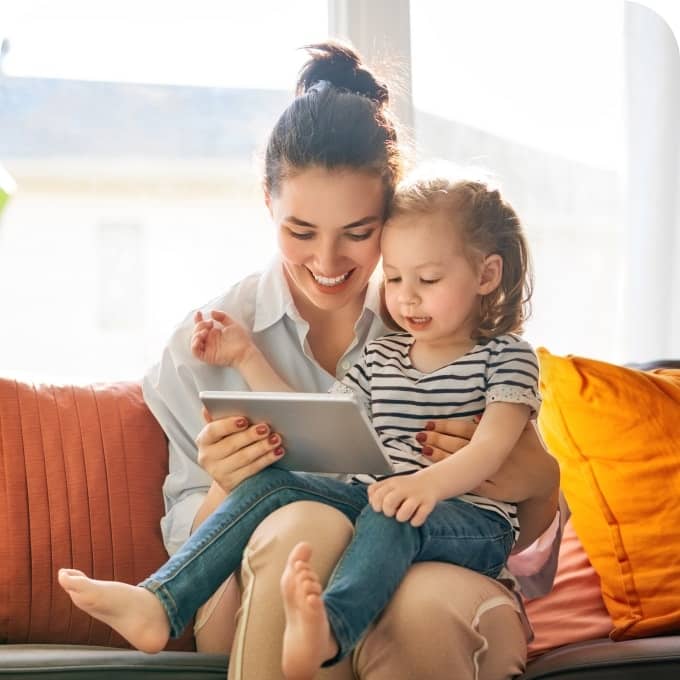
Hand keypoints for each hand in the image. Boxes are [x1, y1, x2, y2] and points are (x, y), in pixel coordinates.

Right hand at [191, 310, 255, 367]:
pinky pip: (196, 352)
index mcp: (214, 333)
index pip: (202, 325)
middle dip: (200, 325)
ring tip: (205, 331)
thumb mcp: (232, 324)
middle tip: (210, 323)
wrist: (245, 351)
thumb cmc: (241, 339)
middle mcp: (209, 340)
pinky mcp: (207, 356)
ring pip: (194, 341)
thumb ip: (222, 316)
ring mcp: (208, 348)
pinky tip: (199, 339)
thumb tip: (212, 312)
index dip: (198, 319)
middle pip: (197, 331)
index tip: (199, 313)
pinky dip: (194, 345)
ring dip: (196, 334)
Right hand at [195, 407, 284, 492]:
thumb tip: (206, 408)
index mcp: (204, 440)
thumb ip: (219, 418)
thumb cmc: (228, 443)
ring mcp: (219, 473)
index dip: (229, 425)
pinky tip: (278, 451)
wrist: (229, 472)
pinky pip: (253, 470)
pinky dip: (267, 460)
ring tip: (277, 438)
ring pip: (244, 458)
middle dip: (251, 436)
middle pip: (231, 445)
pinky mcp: (232, 484)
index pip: (213, 430)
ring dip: (262, 447)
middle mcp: (207, 458)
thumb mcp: (222, 432)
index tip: (244, 420)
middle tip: (267, 428)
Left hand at [367, 473, 437, 526]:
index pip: (376, 493)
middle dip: (388, 511)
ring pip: (404, 512)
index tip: (379, 508)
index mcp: (392, 483)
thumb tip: (371, 502)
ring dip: (402, 518)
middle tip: (392, 512)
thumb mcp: (390, 484)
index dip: (375, 504)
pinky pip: (419, 518)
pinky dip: (415, 521)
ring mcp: (416, 496)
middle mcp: (403, 488)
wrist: (429, 481)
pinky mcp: (428, 504)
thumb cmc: (405, 487)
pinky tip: (414, 518)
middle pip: (389, 502)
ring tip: (403, 515)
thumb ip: (377, 491)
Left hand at [417, 418, 558, 502]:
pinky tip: (440, 473)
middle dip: (438, 440)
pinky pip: (470, 484)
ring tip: (423, 450)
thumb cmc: (530, 450)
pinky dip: (454, 478)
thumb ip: (505, 419)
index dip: (446, 426)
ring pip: (462, 464)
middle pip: (459, 445)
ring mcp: (492, 473)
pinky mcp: (493, 491)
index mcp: (497, 438)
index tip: (429, 424)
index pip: (465, 430)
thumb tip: (478, 413)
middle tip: (420, 436)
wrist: (544, 480)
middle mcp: (493, 454)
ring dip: (441, 457)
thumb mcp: (523, 431)